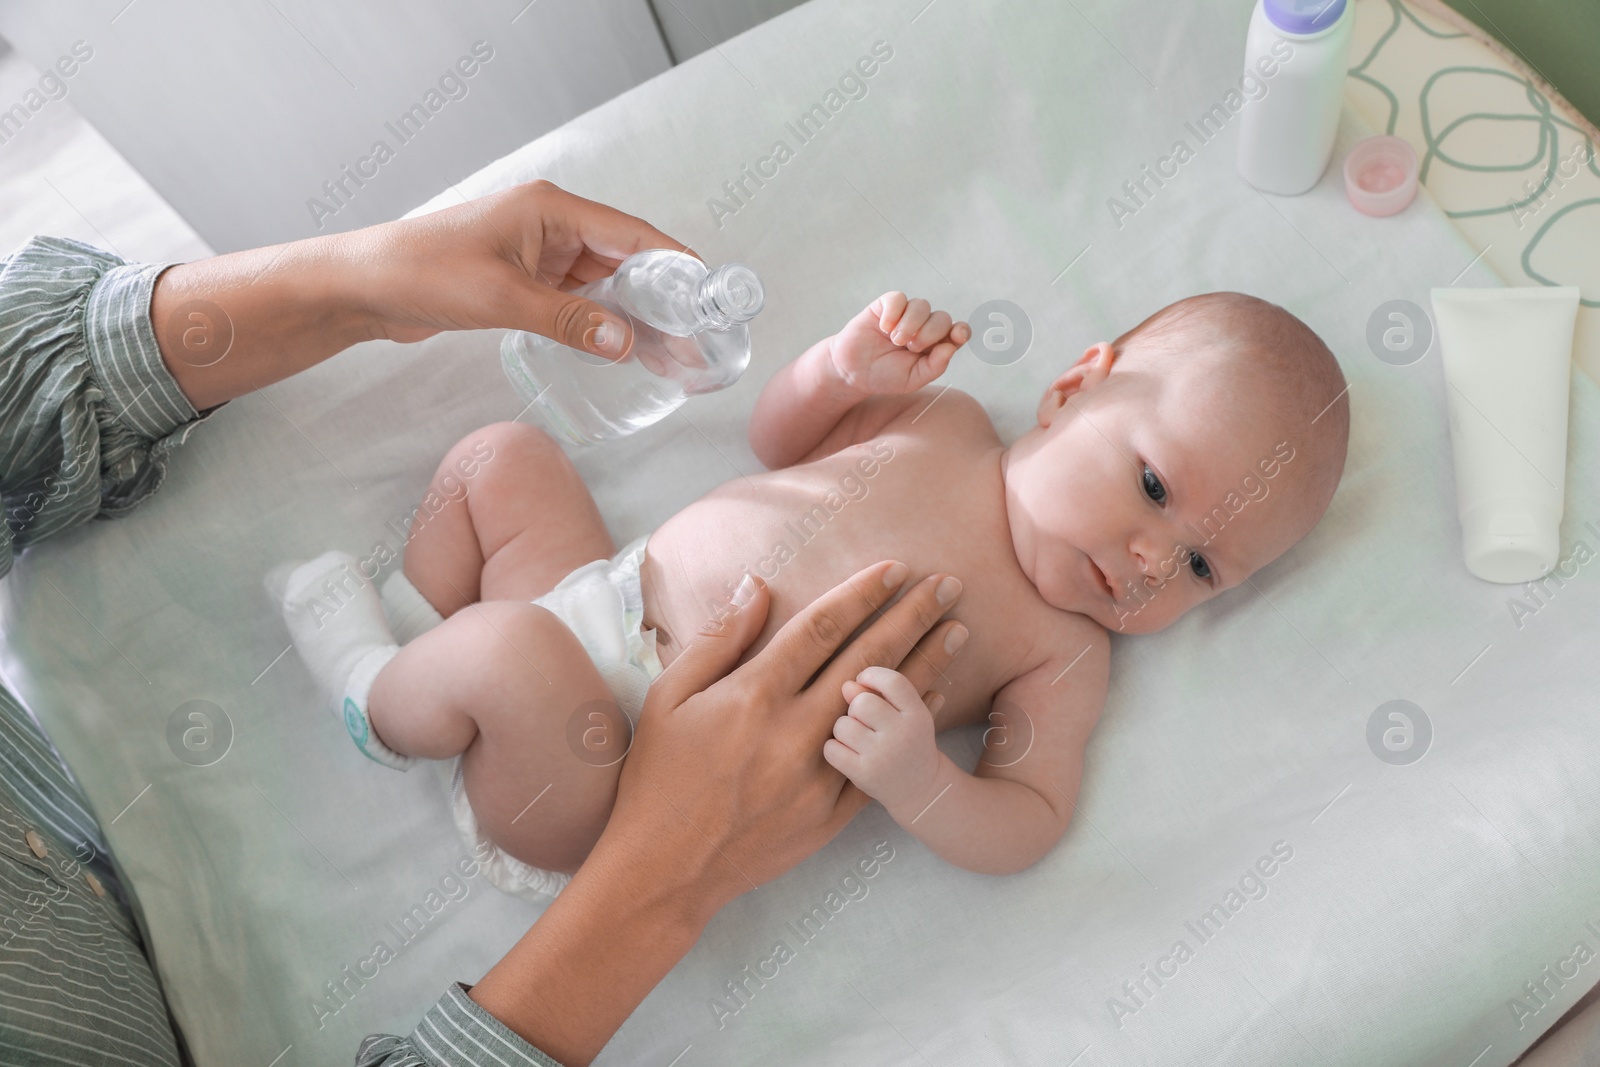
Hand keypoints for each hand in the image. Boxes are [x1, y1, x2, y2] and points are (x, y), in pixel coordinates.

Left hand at [151, 180, 694, 410]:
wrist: (365, 286)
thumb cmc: (423, 273)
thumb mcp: (503, 299)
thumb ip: (569, 322)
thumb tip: (626, 343)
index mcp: (551, 210)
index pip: (632, 235)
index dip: (676, 264)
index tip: (709, 294)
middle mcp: (551, 225)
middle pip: (625, 261)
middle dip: (662, 300)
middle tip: (695, 339)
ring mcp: (538, 254)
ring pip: (605, 286)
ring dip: (635, 317)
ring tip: (671, 354)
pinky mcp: (525, 281)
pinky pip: (578, 302)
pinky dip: (603, 324)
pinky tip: (623, 351)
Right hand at [605, 562, 966, 905]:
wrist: (664, 868)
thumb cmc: (657, 778)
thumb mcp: (667, 698)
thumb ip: (716, 639)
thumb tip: (755, 585)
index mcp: (753, 695)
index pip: (821, 629)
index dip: (862, 594)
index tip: (895, 570)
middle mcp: (793, 731)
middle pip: (868, 661)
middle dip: (912, 617)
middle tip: (948, 585)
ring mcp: (817, 775)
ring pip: (885, 709)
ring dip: (926, 665)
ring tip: (959, 631)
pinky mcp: (829, 814)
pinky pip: (881, 761)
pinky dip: (909, 728)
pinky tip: (936, 699)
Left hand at [826, 665, 944, 811]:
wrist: (922, 788)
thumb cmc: (908, 742)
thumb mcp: (907, 715)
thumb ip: (880, 694)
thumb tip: (847, 686)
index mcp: (917, 714)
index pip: (892, 681)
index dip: (872, 675)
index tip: (865, 682)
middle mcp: (903, 734)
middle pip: (861, 702)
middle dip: (855, 708)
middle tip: (864, 721)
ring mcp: (883, 756)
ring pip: (842, 725)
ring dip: (843, 730)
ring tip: (857, 740)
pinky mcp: (865, 775)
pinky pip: (831, 749)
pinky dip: (834, 749)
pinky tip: (847, 754)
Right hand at [827, 291, 970, 395]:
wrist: (853, 371)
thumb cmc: (885, 376)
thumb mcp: (913, 379)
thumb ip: (935, 366)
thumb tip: (951, 348)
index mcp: (935, 345)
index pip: (957, 332)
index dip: (961, 331)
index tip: (957, 336)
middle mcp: (924, 326)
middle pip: (942, 317)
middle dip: (930, 332)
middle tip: (911, 347)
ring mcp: (906, 314)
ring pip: (922, 305)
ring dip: (911, 323)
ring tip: (895, 340)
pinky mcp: (886, 306)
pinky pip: (898, 298)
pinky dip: (894, 312)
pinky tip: (884, 328)